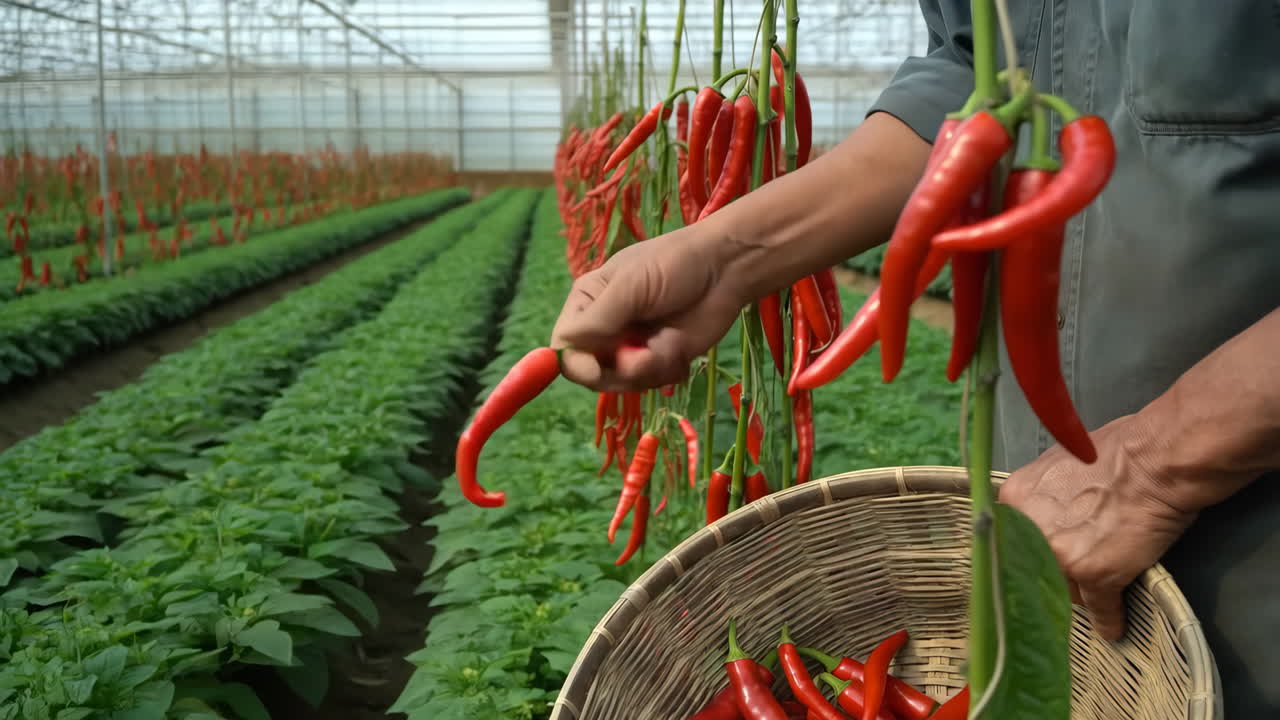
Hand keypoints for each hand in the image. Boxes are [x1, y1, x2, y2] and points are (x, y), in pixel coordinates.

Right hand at [550, 223, 750, 391]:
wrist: (726, 269)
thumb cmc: (674, 265)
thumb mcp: (631, 285)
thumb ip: (598, 318)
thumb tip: (564, 349)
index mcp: (588, 303)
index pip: (565, 345)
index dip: (576, 363)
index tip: (596, 369)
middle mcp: (604, 329)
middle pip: (590, 372)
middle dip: (619, 370)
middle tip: (646, 358)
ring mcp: (632, 347)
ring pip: (621, 383)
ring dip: (646, 371)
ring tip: (670, 345)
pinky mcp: (659, 361)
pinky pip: (649, 384)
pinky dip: (665, 372)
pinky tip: (680, 350)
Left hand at [998, 411, 1198, 641]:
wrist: (1156, 461)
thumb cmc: (1115, 453)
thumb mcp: (1056, 467)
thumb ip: (1040, 498)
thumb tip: (1042, 519)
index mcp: (1015, 500)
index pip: (1013, 542)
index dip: (1029, 556)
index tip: (1037, 566)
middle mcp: (1030, 531)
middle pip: (1036, 567)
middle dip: (1055, 574)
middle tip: (1072, 575)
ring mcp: (1060, 555)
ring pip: (1064, 588)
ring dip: (1080, 591)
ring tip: (1097, 587)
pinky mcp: (1094, 574)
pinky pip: (1099, 608)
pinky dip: (1108, 619)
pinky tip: (1112, 626)